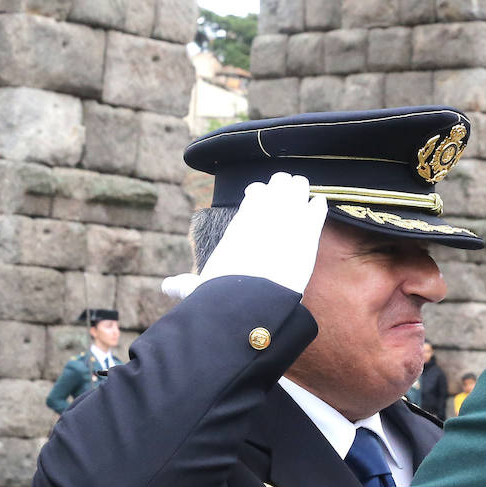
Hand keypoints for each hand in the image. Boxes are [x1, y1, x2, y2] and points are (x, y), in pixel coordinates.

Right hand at [160, 173, 327, 299]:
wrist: (250, 300)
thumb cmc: (222, 294)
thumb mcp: (198, 288)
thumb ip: (185, 284)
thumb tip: (167, 287)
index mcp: (242, 222)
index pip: (254, 194)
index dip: (258, 193)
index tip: (259, 194)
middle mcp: (264, 215)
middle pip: (276, 186)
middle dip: (280, 186)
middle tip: (286, 186)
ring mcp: (288, 219)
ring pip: (297, 190)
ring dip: (299, 189)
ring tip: (301, 188)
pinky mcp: (308, 232)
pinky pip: (317, 209)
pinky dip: (317, 206)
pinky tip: (318, 203)